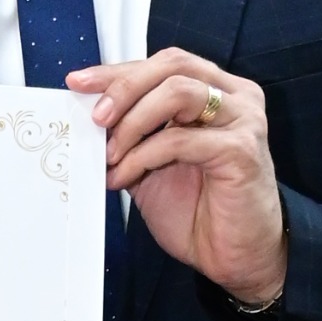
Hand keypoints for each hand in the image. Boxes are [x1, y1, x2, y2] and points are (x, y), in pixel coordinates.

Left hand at [69, 50, 286, 307]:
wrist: (235, 256)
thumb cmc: (199, 210)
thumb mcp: (152, 163)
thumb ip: (132, 134)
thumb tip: (90, 115)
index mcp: (216, 91)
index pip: (163, 64)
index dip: (118, 71)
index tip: (79, 82)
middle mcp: (235, 96)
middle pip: (172, 65)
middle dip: (124, 88)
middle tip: (96, 118)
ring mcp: (242, 120)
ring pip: (177, 92)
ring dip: (133, 121)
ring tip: (110, 154)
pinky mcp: (240, 150)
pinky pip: (179, 140)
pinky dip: (142, 156)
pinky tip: (124, 176)